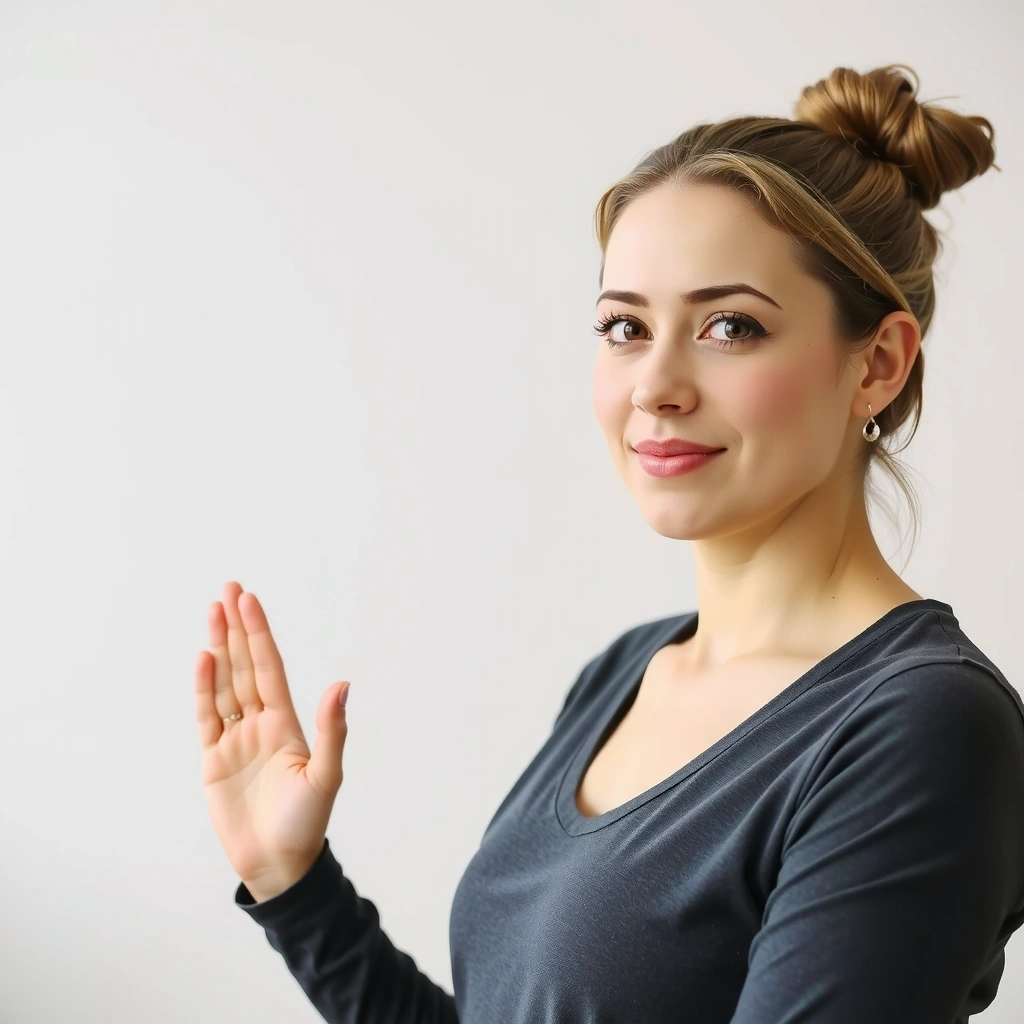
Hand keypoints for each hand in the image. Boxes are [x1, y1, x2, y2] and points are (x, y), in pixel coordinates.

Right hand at [195, 581, 350, 899]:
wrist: (278, 866)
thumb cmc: (307, 823)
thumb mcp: (325, 776)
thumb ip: (332, 730)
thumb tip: (342, 684)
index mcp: (286, 722)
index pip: (269, 667)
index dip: (259, 633)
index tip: (249, 599)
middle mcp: (260, 723)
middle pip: (244, 665)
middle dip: (236, 627)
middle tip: (229, 588)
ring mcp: (235, 739)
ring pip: (224, 683)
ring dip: (218, 648)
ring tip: (212, 611)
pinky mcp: (213, 760)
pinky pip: (206, 716)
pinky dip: (203, 688)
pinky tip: (202, 659)